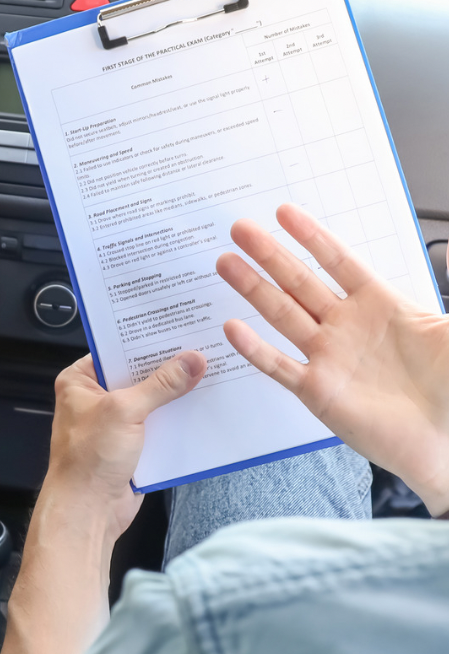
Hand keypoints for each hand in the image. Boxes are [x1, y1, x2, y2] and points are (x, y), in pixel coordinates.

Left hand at [0, 349, 204, 653]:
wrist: (88, 513)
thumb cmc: (87, 461)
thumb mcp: (125, 411)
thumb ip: (161, 384)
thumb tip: (191, 361)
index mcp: (80, 380)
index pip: (117, 348)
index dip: (147, 339)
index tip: (178, 326)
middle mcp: (95, 398)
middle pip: (138, 373)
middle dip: (168, 367)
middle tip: (202, 347)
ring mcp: (115, 422)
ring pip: (152, 400)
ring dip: (176, 394)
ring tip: (211, 375)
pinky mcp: (132, 444)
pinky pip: (160, 425)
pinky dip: (178, 419)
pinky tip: (203, 409)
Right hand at [217, 203, 448, 515]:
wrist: (444, 441)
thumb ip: (447, 297)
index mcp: (380, 305)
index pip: (338, 261)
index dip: (312, 237)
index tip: (284, 213)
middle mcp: (347, 327)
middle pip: (300, 281)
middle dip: (269, 254)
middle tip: (241, 229)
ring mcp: (329, 357)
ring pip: (282, 314)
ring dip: (254, 289)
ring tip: (227, 263)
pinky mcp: (318, 391)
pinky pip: (280, 366)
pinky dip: (255, 348)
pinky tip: (233, 329)